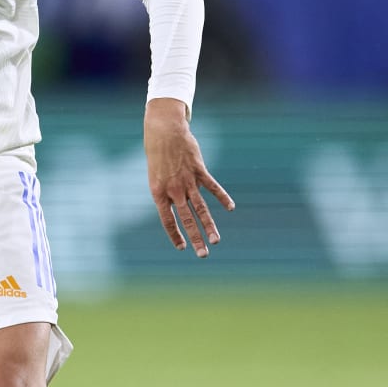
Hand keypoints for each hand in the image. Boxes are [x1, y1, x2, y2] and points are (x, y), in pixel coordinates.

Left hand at [143, 98, 233, 257]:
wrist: (163, 131)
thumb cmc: (157, 154)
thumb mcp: (156, 176)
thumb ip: (169, 193)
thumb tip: (181, 206)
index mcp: (159, 192)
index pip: (167, 220)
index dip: (175, 234)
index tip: (182, 248)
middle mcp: (173, 190)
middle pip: (187, 219)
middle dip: (195, 238)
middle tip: (203, 255)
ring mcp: (187, 180)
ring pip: (201, 208)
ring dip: (209, 226)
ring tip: (216, 241)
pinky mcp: (199, 170)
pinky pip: (212, 187)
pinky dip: (222, 197)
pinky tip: (230, 207)